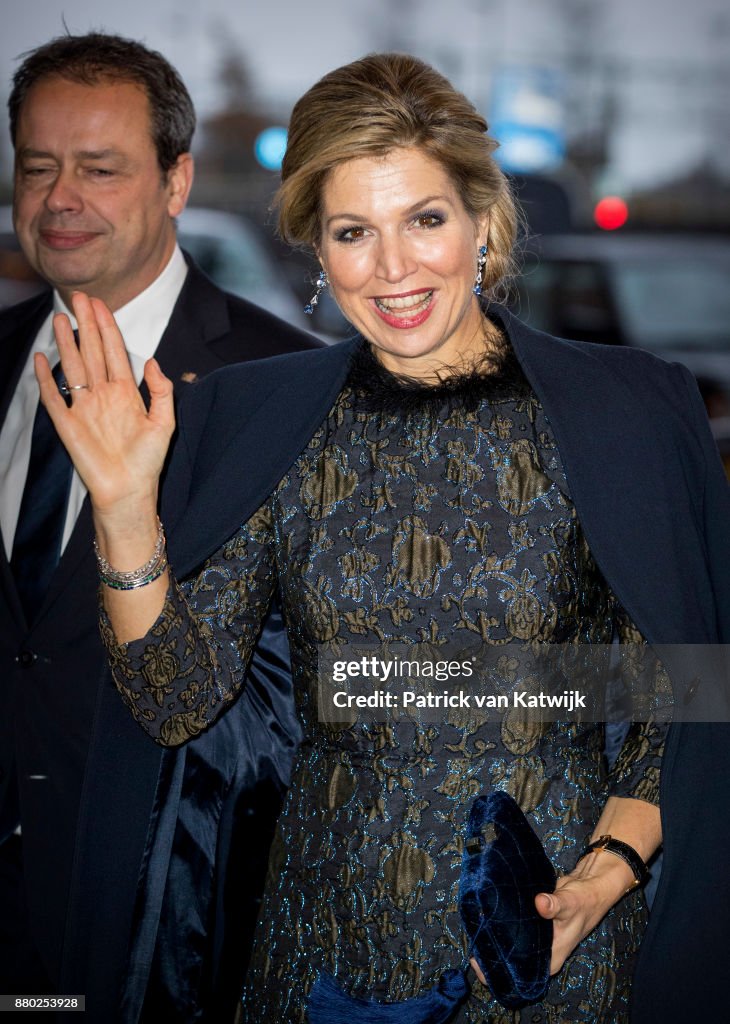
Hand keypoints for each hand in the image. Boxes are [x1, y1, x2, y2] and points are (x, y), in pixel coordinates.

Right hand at [35, 291, 174, 520]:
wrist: (129, 492)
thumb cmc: (148, 462)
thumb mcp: (165, 423)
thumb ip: (161, 390)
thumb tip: (151, 361)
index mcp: (126, 393)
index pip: (114, 352)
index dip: (107, 327)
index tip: (100, 304)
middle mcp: (103, 396)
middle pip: (91, 352)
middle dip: (85, 324)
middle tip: (78, 297)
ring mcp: (84, 408)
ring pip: (73, 368)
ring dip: (66, 343)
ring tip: (59, 318)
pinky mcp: (67, 425)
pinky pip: (53, 397)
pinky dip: (46, 379)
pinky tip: (42, 358)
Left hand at [469, 854, 635, 983]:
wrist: (589, 887)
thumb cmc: (583, 901)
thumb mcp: (570, 903)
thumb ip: (555, 905)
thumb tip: (540, 903)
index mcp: (551, 958)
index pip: (520, 974)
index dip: (498, 970)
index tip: (478, 958)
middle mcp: (542, 952)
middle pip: (512, 960)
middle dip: (493, 951)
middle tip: (473, 936)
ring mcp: (538, 939)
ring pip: (513, 943)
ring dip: (497, 935)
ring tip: (477, 924)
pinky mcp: (534, 924)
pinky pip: (515, 927)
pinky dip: (503, 922)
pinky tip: (488, 913)